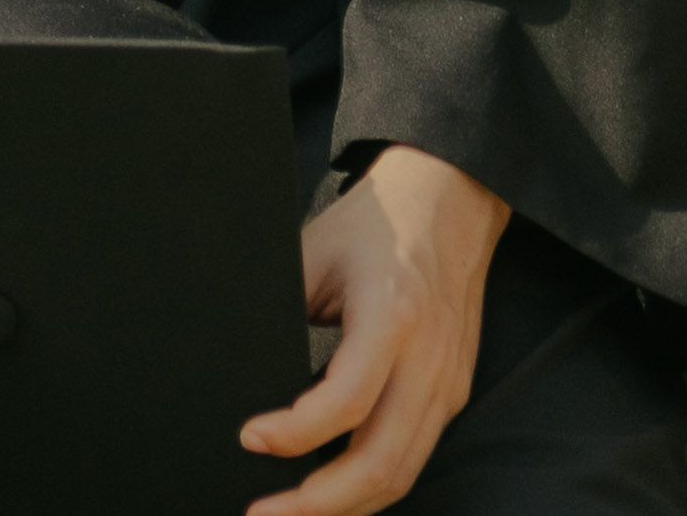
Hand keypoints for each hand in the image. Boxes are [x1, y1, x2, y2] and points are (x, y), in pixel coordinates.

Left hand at [242, 145, 507, 512]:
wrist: (448, 200)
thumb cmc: (376, 222)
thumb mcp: (316, 249)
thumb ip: (284, 305)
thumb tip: (234, 361)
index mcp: (392, 313)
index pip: (348, 399)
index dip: (296, 432)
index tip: (250, 437)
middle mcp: (427, 357)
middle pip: (380, 461)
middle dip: (317, 505)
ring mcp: (446, 382)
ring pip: (400, 475)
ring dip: (342, 509)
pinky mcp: (452, 394)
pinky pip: (412, 458)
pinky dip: (369, 488)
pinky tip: (331, 494)